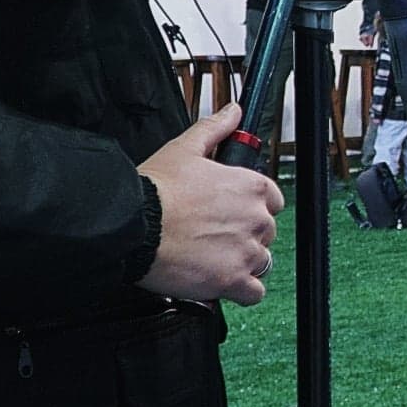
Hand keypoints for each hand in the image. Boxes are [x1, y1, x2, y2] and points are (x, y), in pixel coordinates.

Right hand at [137, 103, 283, 306]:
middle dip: (244, 234)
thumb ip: (215, 129)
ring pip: (261, 262)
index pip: (272, 199)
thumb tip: (232, 113)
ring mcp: (246, 252)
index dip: (252, 206)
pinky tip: (221, 281)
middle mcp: (255, 220)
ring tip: (213, 257)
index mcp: (251, 187)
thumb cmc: (156, 190)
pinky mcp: (233, 281)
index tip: (233, 211)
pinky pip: (254, 293)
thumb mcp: (185, 148)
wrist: (134, 227)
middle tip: (214, 234)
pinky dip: (241, 290)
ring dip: (242, 261)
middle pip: (265, 232)